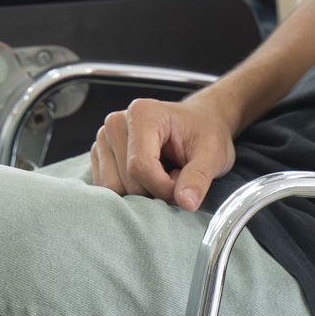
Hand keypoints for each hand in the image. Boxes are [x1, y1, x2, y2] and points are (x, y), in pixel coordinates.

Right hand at [88, 96, 237, 211]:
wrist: (200, 123)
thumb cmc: (205, 132)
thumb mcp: (212, 154)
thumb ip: (198, 177)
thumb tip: (186, 202)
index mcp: (143, 113)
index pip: (140, 167)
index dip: (163, 188)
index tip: (183, 187)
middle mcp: (117, 122)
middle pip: (126, 181)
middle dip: (154, 192)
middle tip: (176, 177)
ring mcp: (105, 138)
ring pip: (114, 188)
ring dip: (142, 193)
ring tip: (163, 174)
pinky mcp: (101, 154)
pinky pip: (109, 188)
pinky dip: (130, 192)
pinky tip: (148, 177)